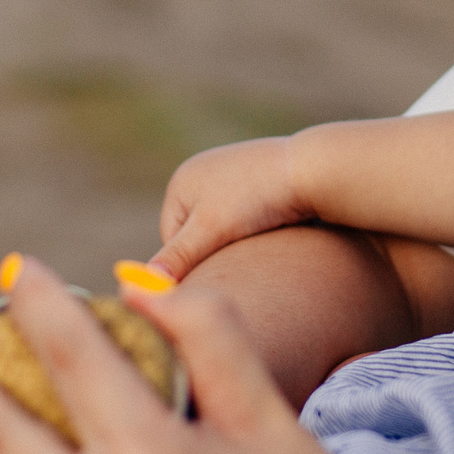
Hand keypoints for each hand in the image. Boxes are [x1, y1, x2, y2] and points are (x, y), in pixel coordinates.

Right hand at [153, 136, 311, 280]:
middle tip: (242, 257)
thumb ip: (177, 257)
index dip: (194, 263)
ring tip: (258, 241)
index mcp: (181, 181)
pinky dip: (254, 229)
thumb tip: (141, 282)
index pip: (172, 241)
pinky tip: (271, 230)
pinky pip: (244, 218)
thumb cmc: (257, 199)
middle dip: (215, 251)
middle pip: (196, 235)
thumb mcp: (211, 231)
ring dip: (235, 243)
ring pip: (222, 229)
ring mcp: (230, 175)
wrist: (312, 170)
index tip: (222, 267)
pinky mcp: (257, 182)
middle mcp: (202, 173)